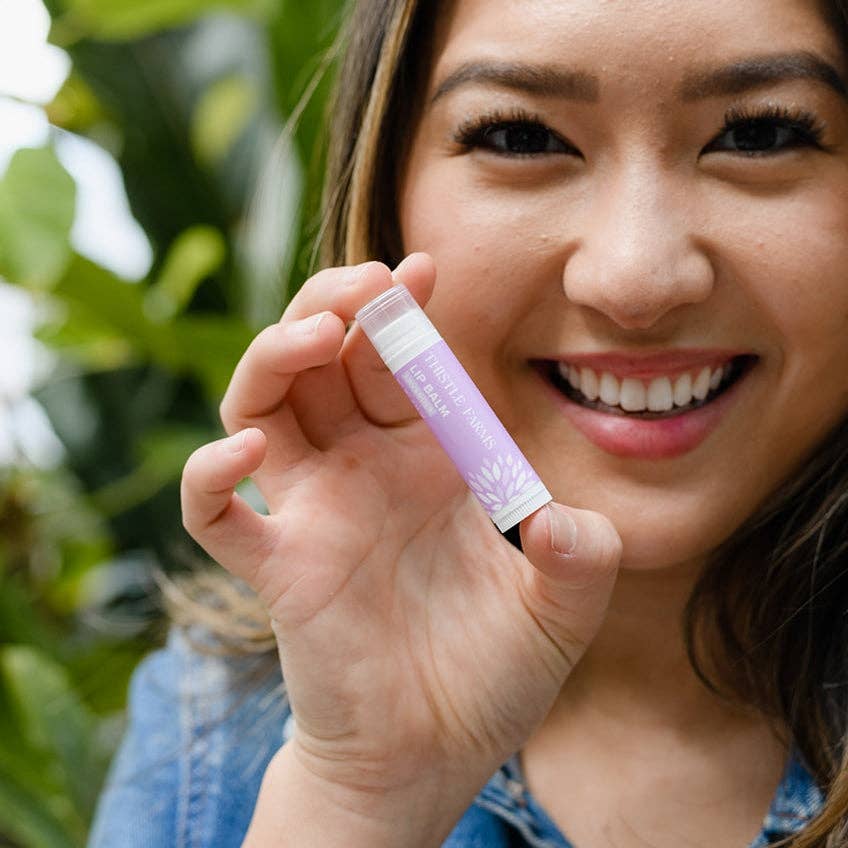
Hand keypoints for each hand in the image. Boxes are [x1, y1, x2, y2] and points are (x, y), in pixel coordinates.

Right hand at [180, 253, 620, 841]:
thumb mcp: (560, 612)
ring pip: (264, 406)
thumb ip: (580, 560)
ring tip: (313, 335)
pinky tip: (242, 453)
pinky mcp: (278, 568)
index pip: (404, 360)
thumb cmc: (490, 675)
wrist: (430, 757)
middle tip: (363, 284)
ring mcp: (315, 513)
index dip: (407, 310)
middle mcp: (365, 470)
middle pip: (327, 360)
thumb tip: (562, 523)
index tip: (425, 268)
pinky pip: (216, 513)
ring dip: (274, 357)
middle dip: (336, 306)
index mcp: (430, 459)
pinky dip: (211, 478)